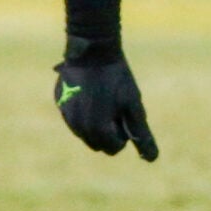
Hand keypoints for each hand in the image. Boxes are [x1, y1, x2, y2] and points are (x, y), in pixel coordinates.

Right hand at [54, 41, 157, 160]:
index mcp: (98, 130)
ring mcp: (66, 116)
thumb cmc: (118, 79)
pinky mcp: (60, 104)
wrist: (93, 52)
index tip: (125, 115)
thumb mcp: (133, 105)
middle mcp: (78, 128)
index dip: (123, 135)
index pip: (114, 148)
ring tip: (103, 99)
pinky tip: (91, 92)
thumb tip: (151, 158)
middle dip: (108, 132)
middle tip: (115, 108)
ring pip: (85, 132)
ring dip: (95, 123)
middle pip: (98, 144)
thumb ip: (141, 134)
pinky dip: (84, 112)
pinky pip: (74, 117)